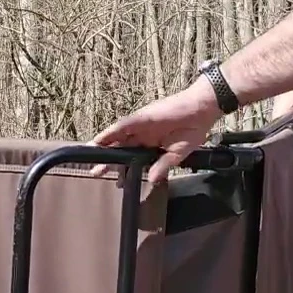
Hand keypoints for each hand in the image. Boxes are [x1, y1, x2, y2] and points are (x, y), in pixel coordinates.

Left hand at [92, 81, 222, 183]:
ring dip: (104, 145)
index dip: (123, 168)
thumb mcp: (177, 154)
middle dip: (108, 160)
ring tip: (90, 155)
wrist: (202, 111)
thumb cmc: (193, 130)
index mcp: (151, 145)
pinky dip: (111, 132)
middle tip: (95, 172)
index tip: (115, 181)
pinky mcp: (142, 117)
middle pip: (121, 148)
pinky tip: (100, 140)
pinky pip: (123, 126)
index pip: (132, 157)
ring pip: (118, 137)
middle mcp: (143, 135)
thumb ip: (163, 166)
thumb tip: (152, 180)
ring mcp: (141, 126)